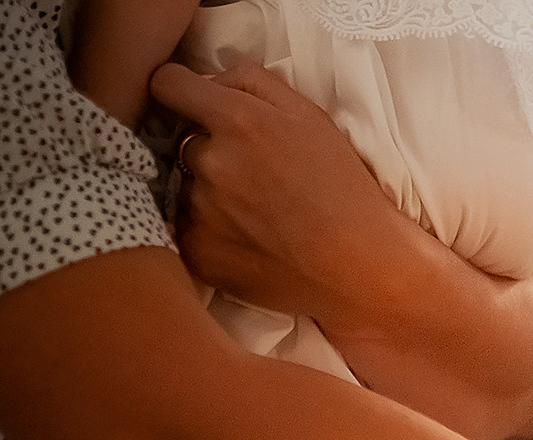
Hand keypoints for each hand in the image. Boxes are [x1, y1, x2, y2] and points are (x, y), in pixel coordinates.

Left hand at [152, 60, 410, 322]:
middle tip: (254, 178)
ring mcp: (200, 211)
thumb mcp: (314, 119)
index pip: (168, 84)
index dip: (180, 91)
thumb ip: (256, 83)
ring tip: (258, 217)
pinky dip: (211, 235)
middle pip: (183, 142)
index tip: (193, 105)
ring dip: (211, 196)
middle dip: (210, 152)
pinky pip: (188, 231)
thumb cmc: (346, 192)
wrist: (364, 269)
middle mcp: (210, 162)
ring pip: (187, 189)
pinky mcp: (199, 254)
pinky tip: (250, 243)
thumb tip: (214, 78)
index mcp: (237, 121)